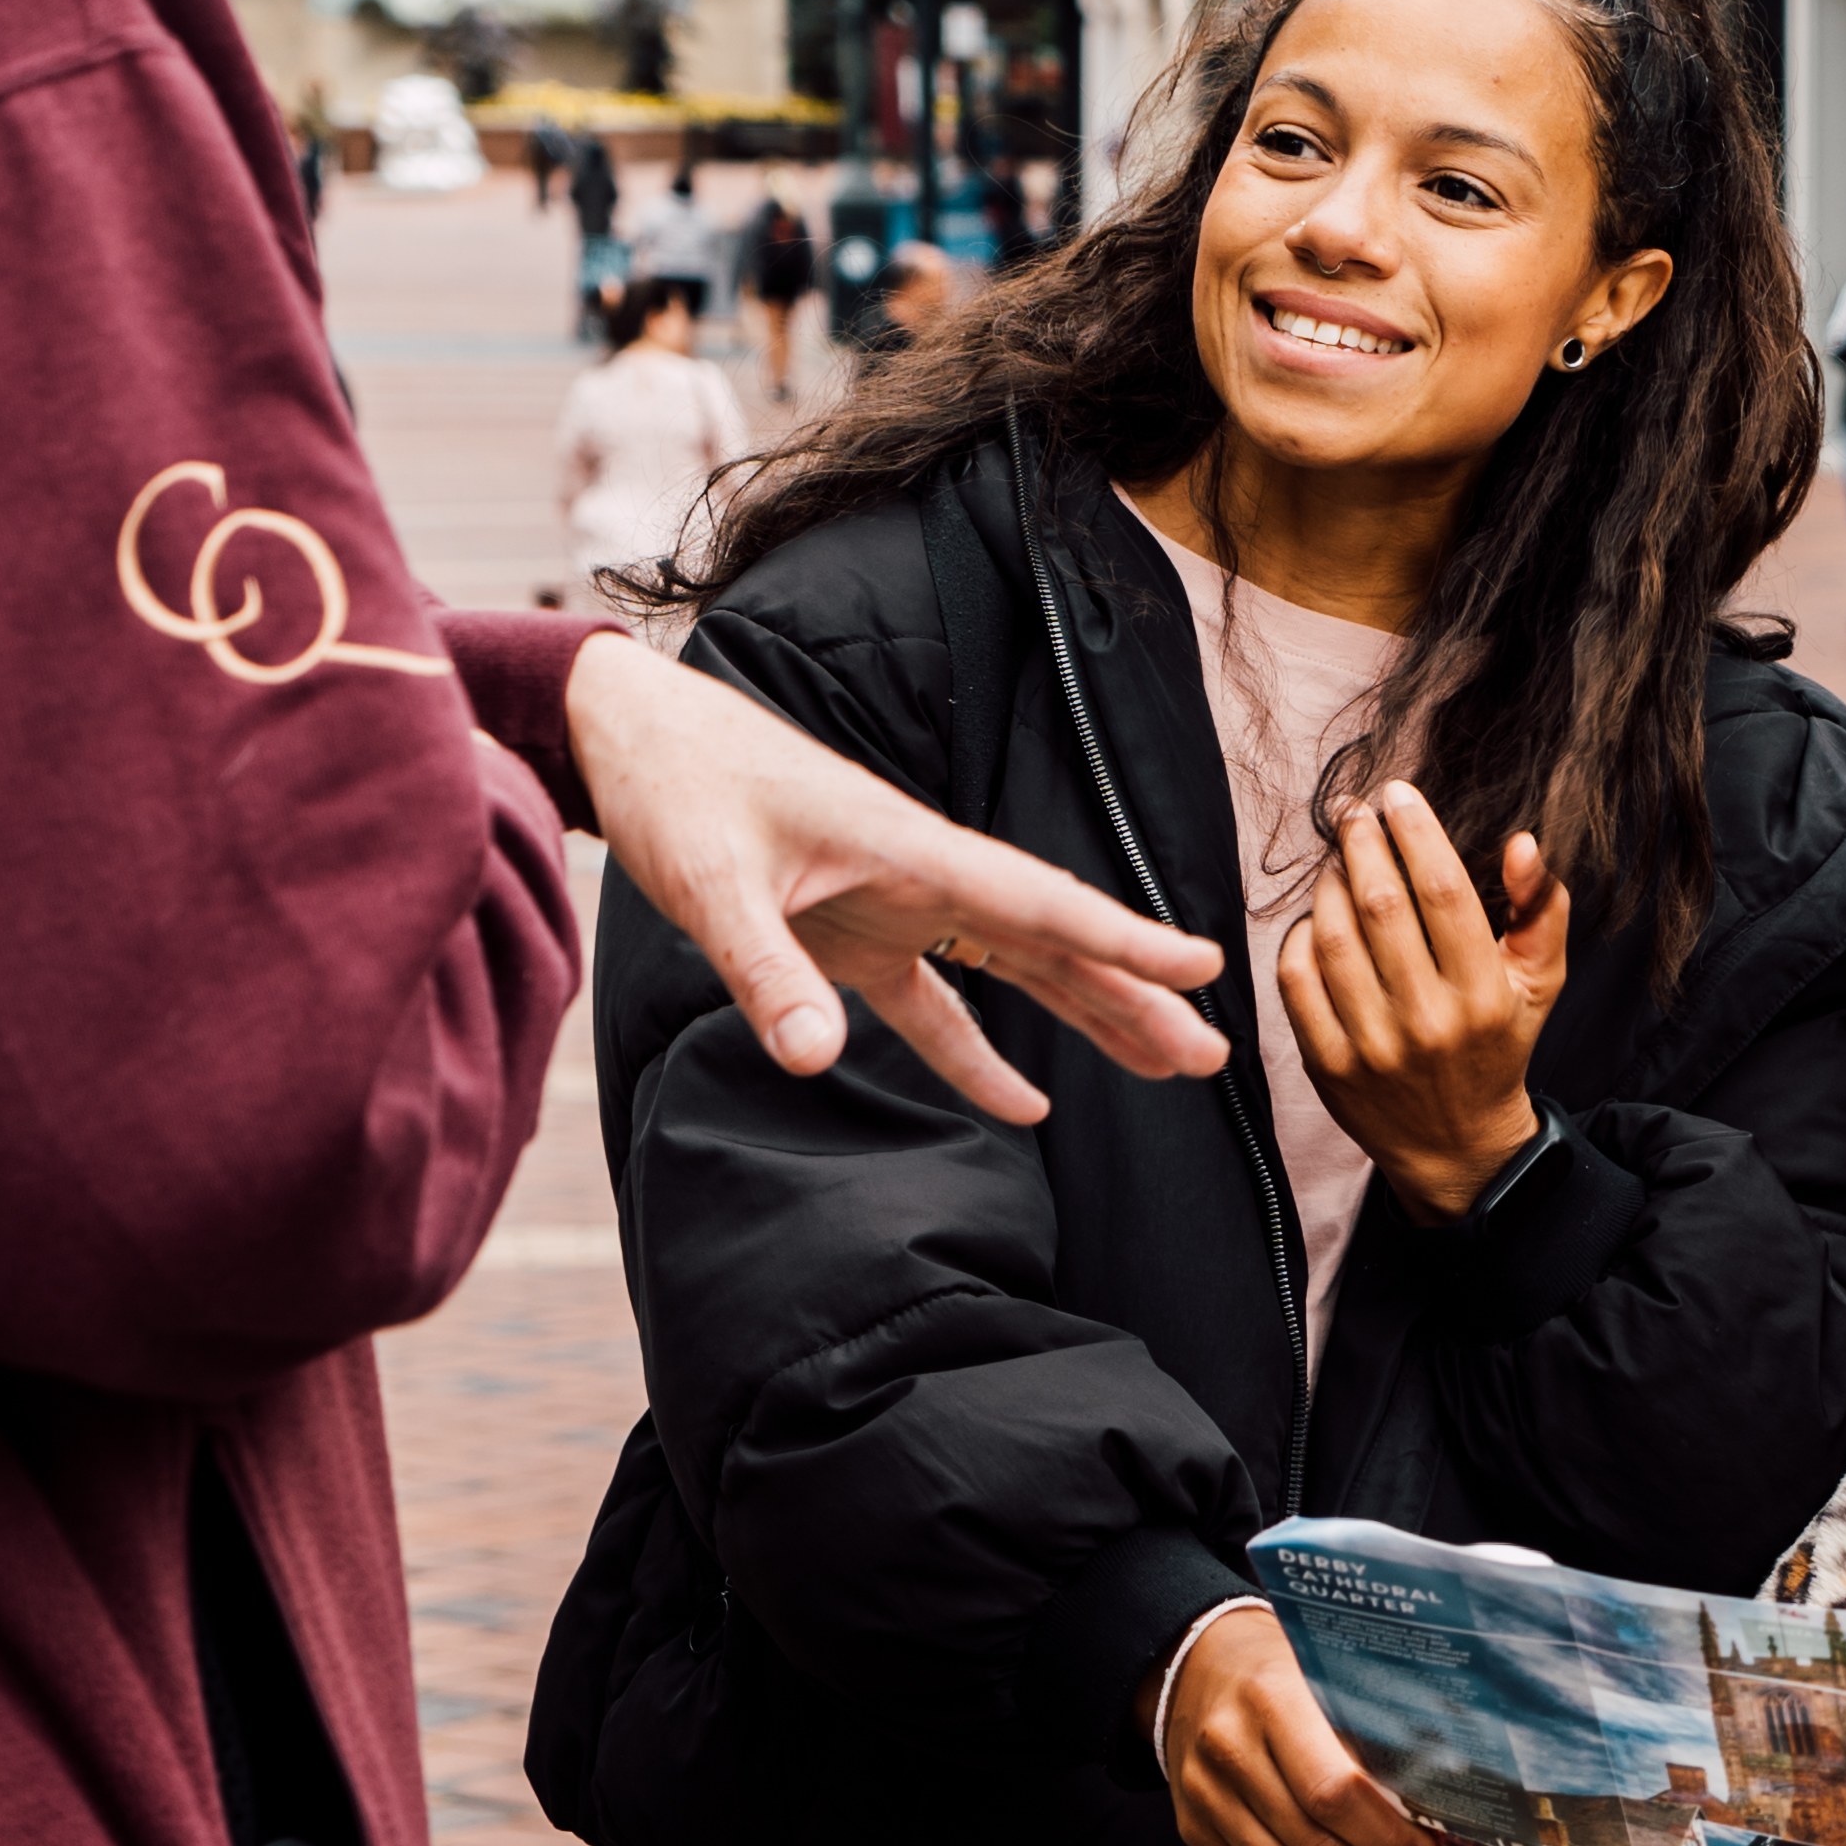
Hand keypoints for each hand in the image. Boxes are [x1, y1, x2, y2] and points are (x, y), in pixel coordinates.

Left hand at [561, 631, 1225, 1117]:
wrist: (630, 738)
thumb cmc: (676, 789)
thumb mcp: (711, 882)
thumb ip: (765, 970)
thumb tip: (815, 1061)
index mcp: (912, 849)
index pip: (1043, 903)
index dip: (1126, 941)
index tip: (1205, 967)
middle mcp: (923, 876)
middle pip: (1054, 943)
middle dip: (1135, 996)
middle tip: (1215, 1051)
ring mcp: (895, 906)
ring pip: (1017, 968)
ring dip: (1087, 1017)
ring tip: (1164, 1066)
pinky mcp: (852, 935)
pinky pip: (936, 1003)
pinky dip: (978, 1054)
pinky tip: (1026, 1106)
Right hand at [1159, 1606, 1430, 1845]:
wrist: (1195, 1666)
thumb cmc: (1283, 1670)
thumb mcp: (1328, 1674)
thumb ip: (1376, 1724)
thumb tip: (1445, 1786)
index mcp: (1272, 1700)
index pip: (1334, 1792)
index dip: (1386, 1834)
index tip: (1425, 1843)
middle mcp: (1228, 1749)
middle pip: (1314, 1844)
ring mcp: (1203, 1794)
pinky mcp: (1192, 1827)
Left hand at [1276, 782, 1567, 1218]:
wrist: (1455, 1144)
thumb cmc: (1498, 1045)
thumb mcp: (1540, 982)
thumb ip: (1541, 908)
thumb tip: (1521, 843)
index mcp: (1484, 994)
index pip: (1443, 892)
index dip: (1416, 832)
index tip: (1398, 794)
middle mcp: (1428, 1020)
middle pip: (1381, 905)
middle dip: (1361, 842)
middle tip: (1352, 811)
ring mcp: (1372, 1046)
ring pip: (1334, 938)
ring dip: (1328, 884)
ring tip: (1337, 859)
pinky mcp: (1328, 1065)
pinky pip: (1298, 982)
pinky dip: (1299, 938)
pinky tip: (1316, 918)